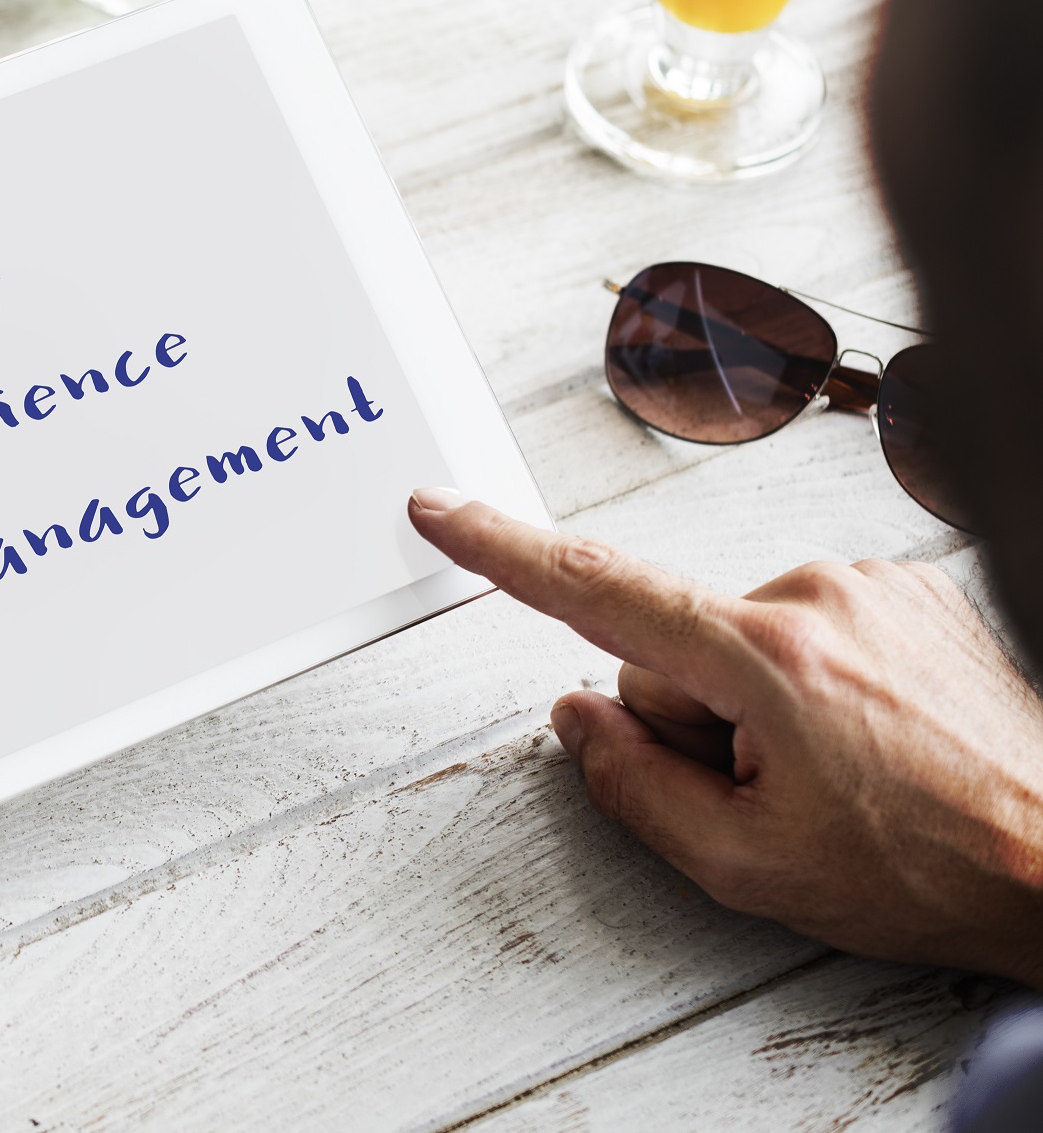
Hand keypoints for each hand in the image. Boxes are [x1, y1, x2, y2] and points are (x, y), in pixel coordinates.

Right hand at [408, 489, 1042, 983]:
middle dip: (696, 719)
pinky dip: (820, 685)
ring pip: (742, 640)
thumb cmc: (940, 872)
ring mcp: (876, 587)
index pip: (596, 589)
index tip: (442, 510)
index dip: (502, 550)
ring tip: (845, 777)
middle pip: (674, 647)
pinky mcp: (915, 592)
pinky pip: (810, 629)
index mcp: (768, 658)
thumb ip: (634, 787)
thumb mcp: (752, 868)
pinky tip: (876, 745)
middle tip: (775, 794)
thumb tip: (581, 720)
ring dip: (764, 705)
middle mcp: (819, 595)